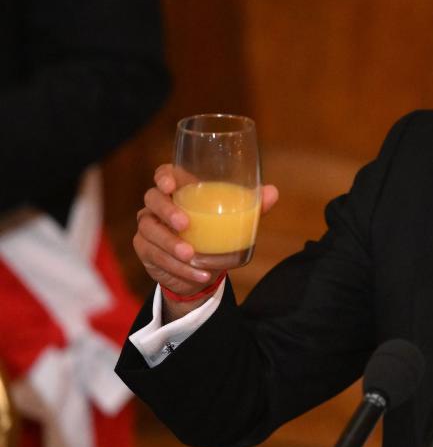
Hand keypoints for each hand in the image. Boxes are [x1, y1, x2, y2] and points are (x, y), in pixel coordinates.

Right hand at [133, 163, 278, 300]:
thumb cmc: (216, 236)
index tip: (171, 185)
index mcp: (181, 192)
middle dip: (167, 211)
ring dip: (170, 244)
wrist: (202, 271)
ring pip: (150, 231)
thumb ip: (253, 207)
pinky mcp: (146, 250)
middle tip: (185, 223)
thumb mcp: (235, 222)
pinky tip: (197, 272)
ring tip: (191, 255)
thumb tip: (272, 192)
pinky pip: (155, 257)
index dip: (164, 176)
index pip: (164, 174)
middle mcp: (159, 206)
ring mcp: (150, 228)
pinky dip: (177, 267)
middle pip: (153, 199)